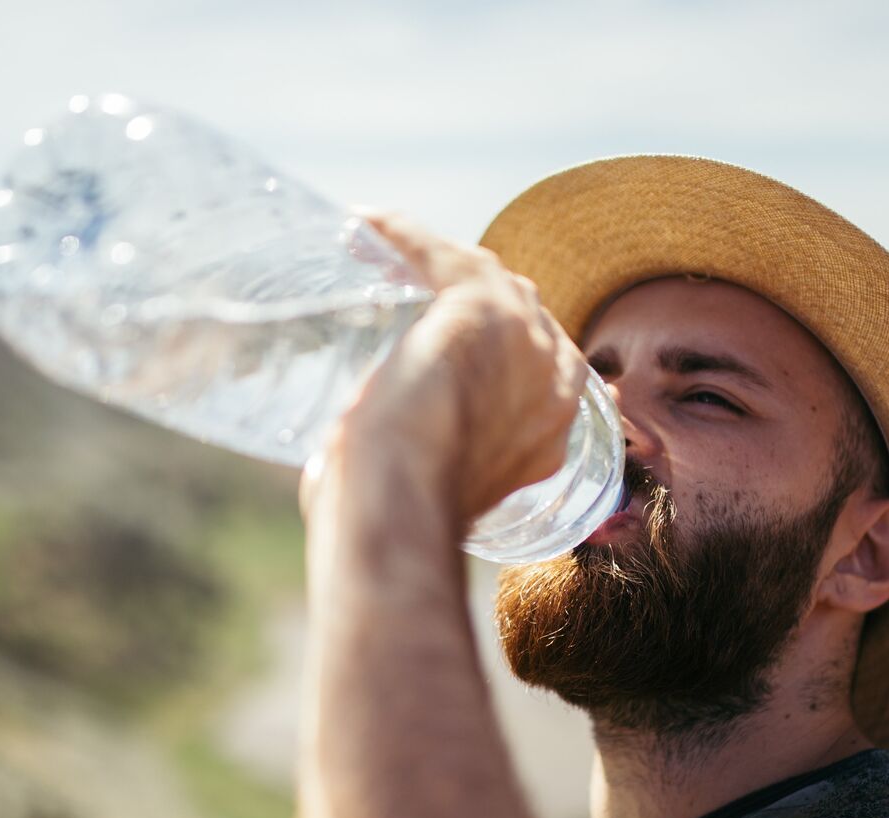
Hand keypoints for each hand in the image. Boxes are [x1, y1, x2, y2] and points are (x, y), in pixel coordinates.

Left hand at [304, 210, 587, 530]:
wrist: (403, 504)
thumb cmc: (396, 520)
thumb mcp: (425, 499)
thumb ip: (412, 478)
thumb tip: (332, 479)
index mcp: (551, 435)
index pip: (534, 365)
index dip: (495, 351)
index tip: (454, 350)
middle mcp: (556, 384)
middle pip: (521, 316)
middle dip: (478, 303)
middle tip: (420, 302)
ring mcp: (527, 341)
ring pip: (489, 279)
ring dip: (441, 264)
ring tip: (392, 257)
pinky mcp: (483, 307)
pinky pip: (443, 255)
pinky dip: (405, 237)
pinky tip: (369, 225)